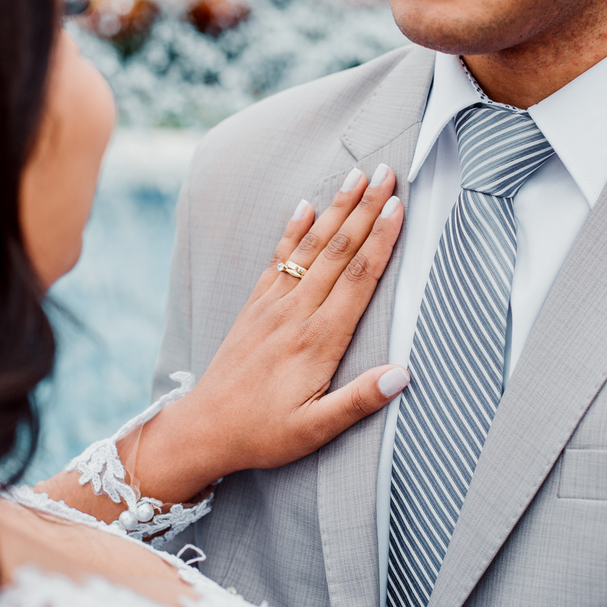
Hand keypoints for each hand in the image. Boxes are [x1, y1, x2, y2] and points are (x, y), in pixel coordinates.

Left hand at [153, 163, 407, 489]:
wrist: (203, 429)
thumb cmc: (262, 434)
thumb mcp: (314, 430)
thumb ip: (358, 402)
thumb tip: (403, 375)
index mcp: (318, 340)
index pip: (358, 278)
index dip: (381, 239)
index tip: (398, 207)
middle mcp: (296, 313)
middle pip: (339, 251)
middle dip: (365, 208)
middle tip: (388, 172)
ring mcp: (273, 306)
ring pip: (311, 247)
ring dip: (336, 209)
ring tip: (357, 177)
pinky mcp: (256, 307)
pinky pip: (278, 259)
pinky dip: (294, 229)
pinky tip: (305, 206)